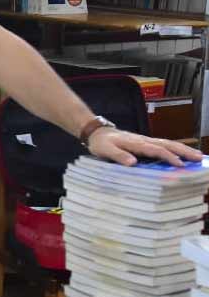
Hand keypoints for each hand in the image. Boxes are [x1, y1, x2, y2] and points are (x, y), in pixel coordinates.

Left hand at [88, 127, 203, 166]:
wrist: (98, 132)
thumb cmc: (101, 143)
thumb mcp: (105, 150)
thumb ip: (118, 155)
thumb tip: (132, 163)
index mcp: (136, 143)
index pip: (155, 149)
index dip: (168, 156)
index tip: (180, 164)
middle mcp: (144, 140)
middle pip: (167, 144)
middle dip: (183, 151)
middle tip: (199, 158)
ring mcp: (146, 141)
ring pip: (168, 143)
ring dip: (183, 149)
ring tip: (198, 156)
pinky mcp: (146, 143)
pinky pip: (164, 145)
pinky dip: (176, 149)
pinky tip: (184, 154)